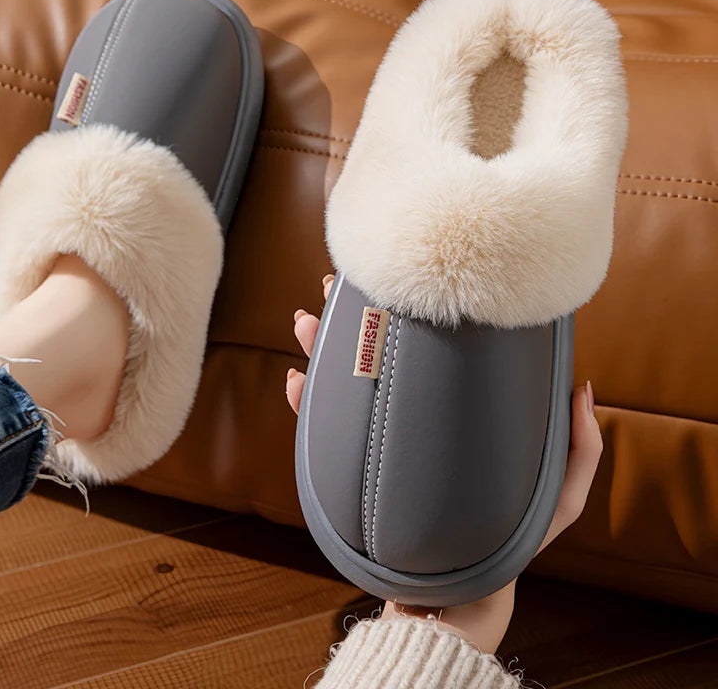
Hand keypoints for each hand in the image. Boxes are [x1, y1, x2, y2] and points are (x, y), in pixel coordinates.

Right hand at [286, 275, 602, 653]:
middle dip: (359, 319)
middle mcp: (419, 418)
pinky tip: (295, 384)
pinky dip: (305, 406)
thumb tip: (580, 387)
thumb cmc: (512, 543)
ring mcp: (386, 441)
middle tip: (339, 287)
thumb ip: (578, 450)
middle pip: (384, 355)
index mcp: (458, 414)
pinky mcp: (360, 471)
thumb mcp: (558, 500)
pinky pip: (326, 433)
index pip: (438, 351)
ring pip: (348, 382)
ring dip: (323, 349)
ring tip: (305, 322)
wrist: (461, 593)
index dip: (421, 314)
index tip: (411, 282)